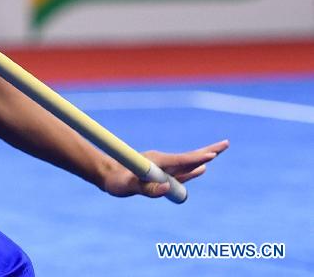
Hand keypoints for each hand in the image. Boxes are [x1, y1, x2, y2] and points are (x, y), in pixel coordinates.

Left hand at [101, 140, 229, 197]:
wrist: (106, 173)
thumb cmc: (116, 181)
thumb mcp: (129, 187)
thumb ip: (147, 189)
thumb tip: (166, 189)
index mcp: (157, 162)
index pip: (182, 161)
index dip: (197, 159)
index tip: (213, 155)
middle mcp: (162, 161)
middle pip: (189, 157)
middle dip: (208, 151)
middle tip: (226, 144)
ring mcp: (161, 166)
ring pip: (186, 163)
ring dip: (202, 159)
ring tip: (216, 154)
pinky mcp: (159, 171)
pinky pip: (179, 171)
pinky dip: (192, 168)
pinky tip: (199, 169)